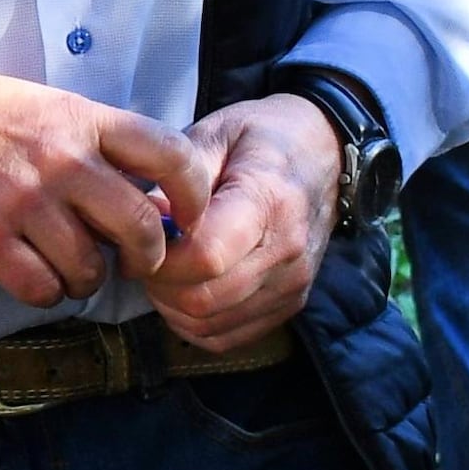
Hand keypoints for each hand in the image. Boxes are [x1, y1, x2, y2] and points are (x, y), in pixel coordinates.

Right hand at [0, 74, 204, 311]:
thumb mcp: (56, 109)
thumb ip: (105, 145)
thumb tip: (156, 198)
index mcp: (86, 121)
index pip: (169, 155)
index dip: (193, 194)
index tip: (187, 216)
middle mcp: (63, 161)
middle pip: (139, 225)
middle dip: (148, 256)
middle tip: (136, 260)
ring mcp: (24, 202)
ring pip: (90, 268)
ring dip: (88, 277)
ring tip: (72, 264)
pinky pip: (42, 289)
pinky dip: (47, 291)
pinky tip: (37, 274)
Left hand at [146, 94, 339, 352]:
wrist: (325, 153)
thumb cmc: (262, 138)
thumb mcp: (216, 132)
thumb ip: (178, 175)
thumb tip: (144, 216)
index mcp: (268, 201)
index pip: (204, 256)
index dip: (160, 256)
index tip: (144, 236)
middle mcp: (286, 251)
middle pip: (202, 299)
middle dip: (159, 284)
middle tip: (148, 255)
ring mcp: (292, 284)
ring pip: (210, 324)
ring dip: (172, 305)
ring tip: (167, 269)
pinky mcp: (290, 304)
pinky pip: (227, 337)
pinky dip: (195, 323)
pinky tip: (187, 290)